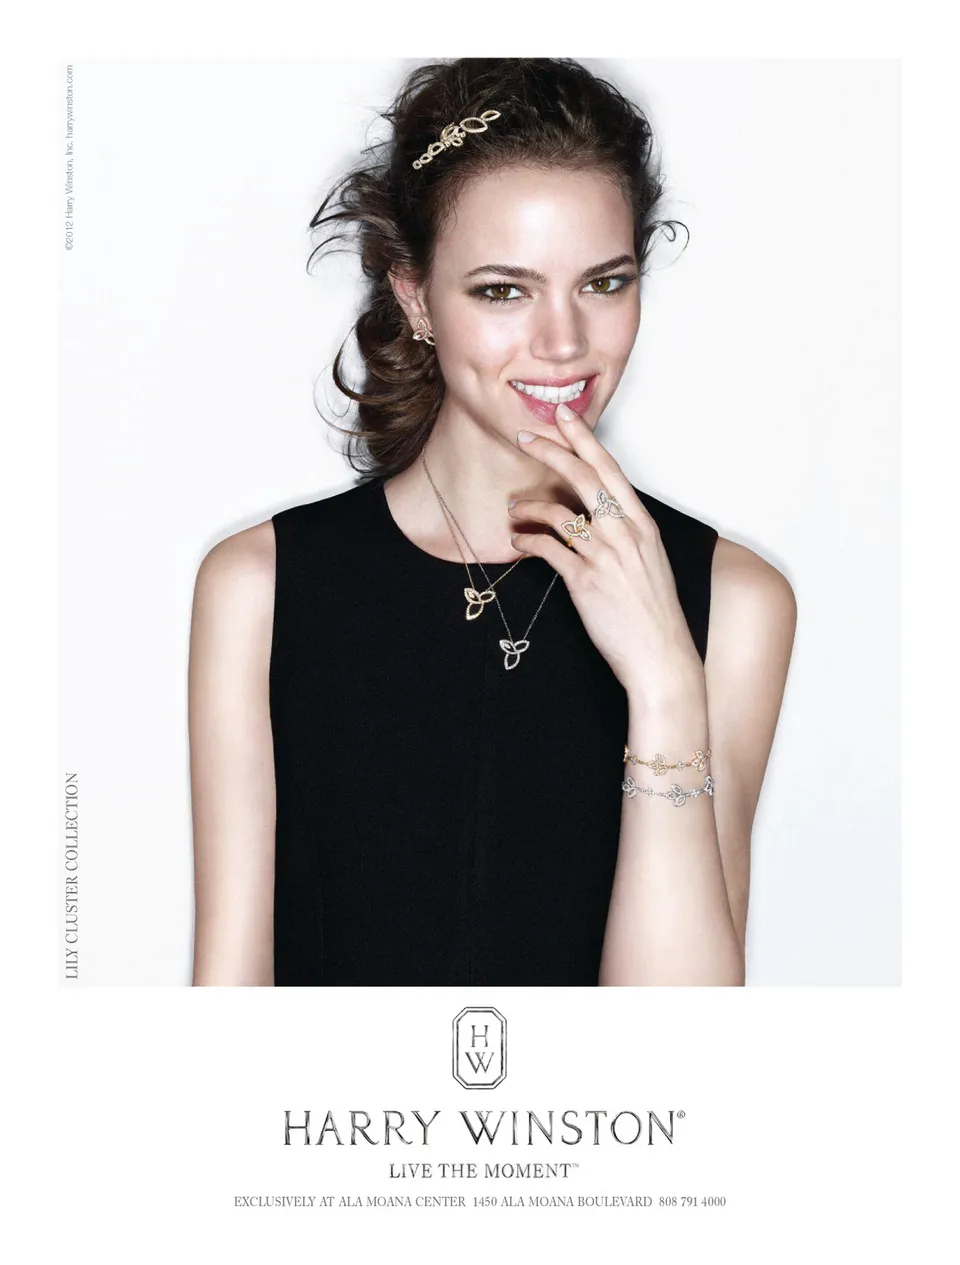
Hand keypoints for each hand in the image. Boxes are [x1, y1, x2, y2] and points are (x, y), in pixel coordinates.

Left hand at [509, 404, 704, 708]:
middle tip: (524, 436)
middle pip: (583, 476)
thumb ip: (625, 537)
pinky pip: (547, 548)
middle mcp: (625, 533)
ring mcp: (605, 555)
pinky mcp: (585, 580)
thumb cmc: (653, 615)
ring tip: (514, 508)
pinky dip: (527, 541)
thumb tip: (597, 520)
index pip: (610, 469)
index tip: (565, 417)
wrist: (661, 657)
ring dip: (530, 505)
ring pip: (558, 511)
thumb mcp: (648, 564)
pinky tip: (518, 542)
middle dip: (551, 450)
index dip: (586, 440)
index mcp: (642, 525)